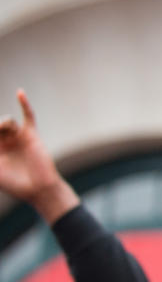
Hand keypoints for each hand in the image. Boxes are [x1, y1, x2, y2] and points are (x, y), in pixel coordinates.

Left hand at [0, 90, 78, 222]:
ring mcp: (18, 137)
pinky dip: (24, 104)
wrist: (38, 189)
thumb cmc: (15, 184)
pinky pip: (28, 116)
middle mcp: (4, 142)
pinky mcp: (31, 134)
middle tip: (2, 142)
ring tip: (5, 133)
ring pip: (6, 122)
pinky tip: (20, 93)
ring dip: (2, 126)